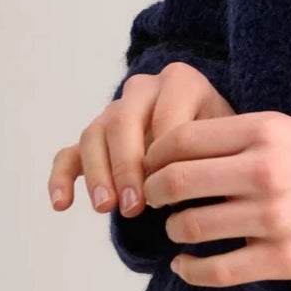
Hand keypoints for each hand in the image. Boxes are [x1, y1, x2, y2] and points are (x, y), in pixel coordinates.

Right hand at [47, 62, 235, 219]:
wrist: (213, 139)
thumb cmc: (224, 144)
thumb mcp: (229, 143)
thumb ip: (213, 157)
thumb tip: (190, 194)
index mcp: (181, 83)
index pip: (165, 116)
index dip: (165, 156)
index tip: (172, 191)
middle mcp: (143, 90)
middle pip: (122, 121)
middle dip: (125, 166)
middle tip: (133, 206)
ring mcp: (115, 111)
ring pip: (93, 135)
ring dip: (97, 174)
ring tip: (106, 208)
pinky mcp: (95, 137)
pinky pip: (70, 152)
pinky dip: (62, 177)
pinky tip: (62, 204)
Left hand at [141, 110, 290, 286]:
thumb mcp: (279, 130)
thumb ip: (227, 136)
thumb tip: (161, 154)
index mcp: (264, 131)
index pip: (182, 139)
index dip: (153, 154)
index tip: (149, 166)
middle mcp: (267, 171)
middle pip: (177, 181)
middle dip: (153, 192)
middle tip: (153, 199)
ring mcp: (276, 217)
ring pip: (190, 226)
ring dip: (173, 230)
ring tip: (179, 228)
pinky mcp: (285, 258)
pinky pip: (216, 270)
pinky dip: (189, 270)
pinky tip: (183, 265)